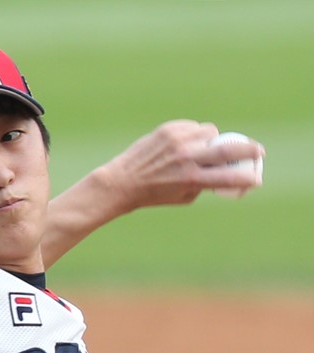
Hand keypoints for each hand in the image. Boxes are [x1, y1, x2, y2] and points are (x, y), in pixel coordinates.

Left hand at [100, 120, 264, 211]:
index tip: (257, 177)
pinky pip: (193, 127)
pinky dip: (195, 134)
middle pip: (227, 149)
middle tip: (258, 151)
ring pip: (210, 132)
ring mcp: (179, 141)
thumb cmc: (155, 193)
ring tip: (203, 149)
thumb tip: (223, 170)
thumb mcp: (183, 196)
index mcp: (191, 179)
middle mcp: (187, 158)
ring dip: (213, 140)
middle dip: (248, 149)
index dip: (247, 177)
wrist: (124, 181)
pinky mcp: (170, 129)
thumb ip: (204, 183)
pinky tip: (185, 144)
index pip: (228, 177)